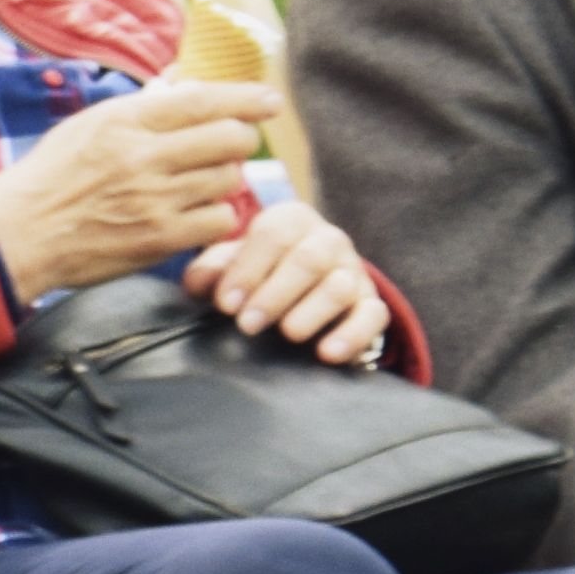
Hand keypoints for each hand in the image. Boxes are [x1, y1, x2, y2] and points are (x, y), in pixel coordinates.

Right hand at [0, 77, 274, 299]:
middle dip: (239, 140)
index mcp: (124, 122)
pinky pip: (219, 219)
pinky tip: (193, 215)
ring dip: (222, 180)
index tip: (269, 101)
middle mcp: (144, 157)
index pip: (205, 100)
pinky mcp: (160, 239)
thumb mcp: (84, 127)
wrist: (14, 238)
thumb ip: (138, 106)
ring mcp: (155, 200)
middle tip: (228, 148)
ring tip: (198, 184)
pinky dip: (214, 216)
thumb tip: (180, 80)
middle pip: (231, 139)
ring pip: (229, 179)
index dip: (247, 98)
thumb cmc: (47, 179)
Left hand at [184, 194, 386, 365]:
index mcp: (291, 220)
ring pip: (340, 287)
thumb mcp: (227, 265)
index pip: (274, 234)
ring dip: (311, 312)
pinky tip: (327, 353)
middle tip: (248, 325)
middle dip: (276, 294)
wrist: (297, 290)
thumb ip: (210, 270)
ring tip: (287, 335)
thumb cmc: (254, 272)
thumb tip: (201, 284)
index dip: (247, 270)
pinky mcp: (371, 304)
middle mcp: (328, 240)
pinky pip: (373, 315)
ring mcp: (354, 271)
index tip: (225, 305)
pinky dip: (353, 335)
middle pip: (309, 260)